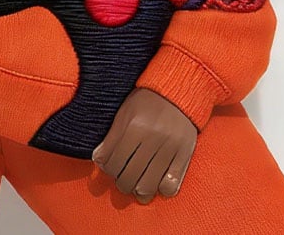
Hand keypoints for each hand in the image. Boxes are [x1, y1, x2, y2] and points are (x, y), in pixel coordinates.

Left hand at [91, 87, 196, 203]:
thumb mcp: (125, 111)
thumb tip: (99, 160)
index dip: (106, 168)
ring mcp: (170, 149)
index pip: (112, 161)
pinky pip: (171, 186)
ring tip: (135, 186)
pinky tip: (156, 183)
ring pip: (147, 186)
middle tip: (121, 177)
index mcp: (134, 126)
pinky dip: (161, 190)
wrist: (177, 91)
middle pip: (128, 177)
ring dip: (138, 191)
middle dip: (120, 182)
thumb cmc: (147, 101)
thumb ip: (111, 136)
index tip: (107, 166)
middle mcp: (152, 139)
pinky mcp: (185, 156)